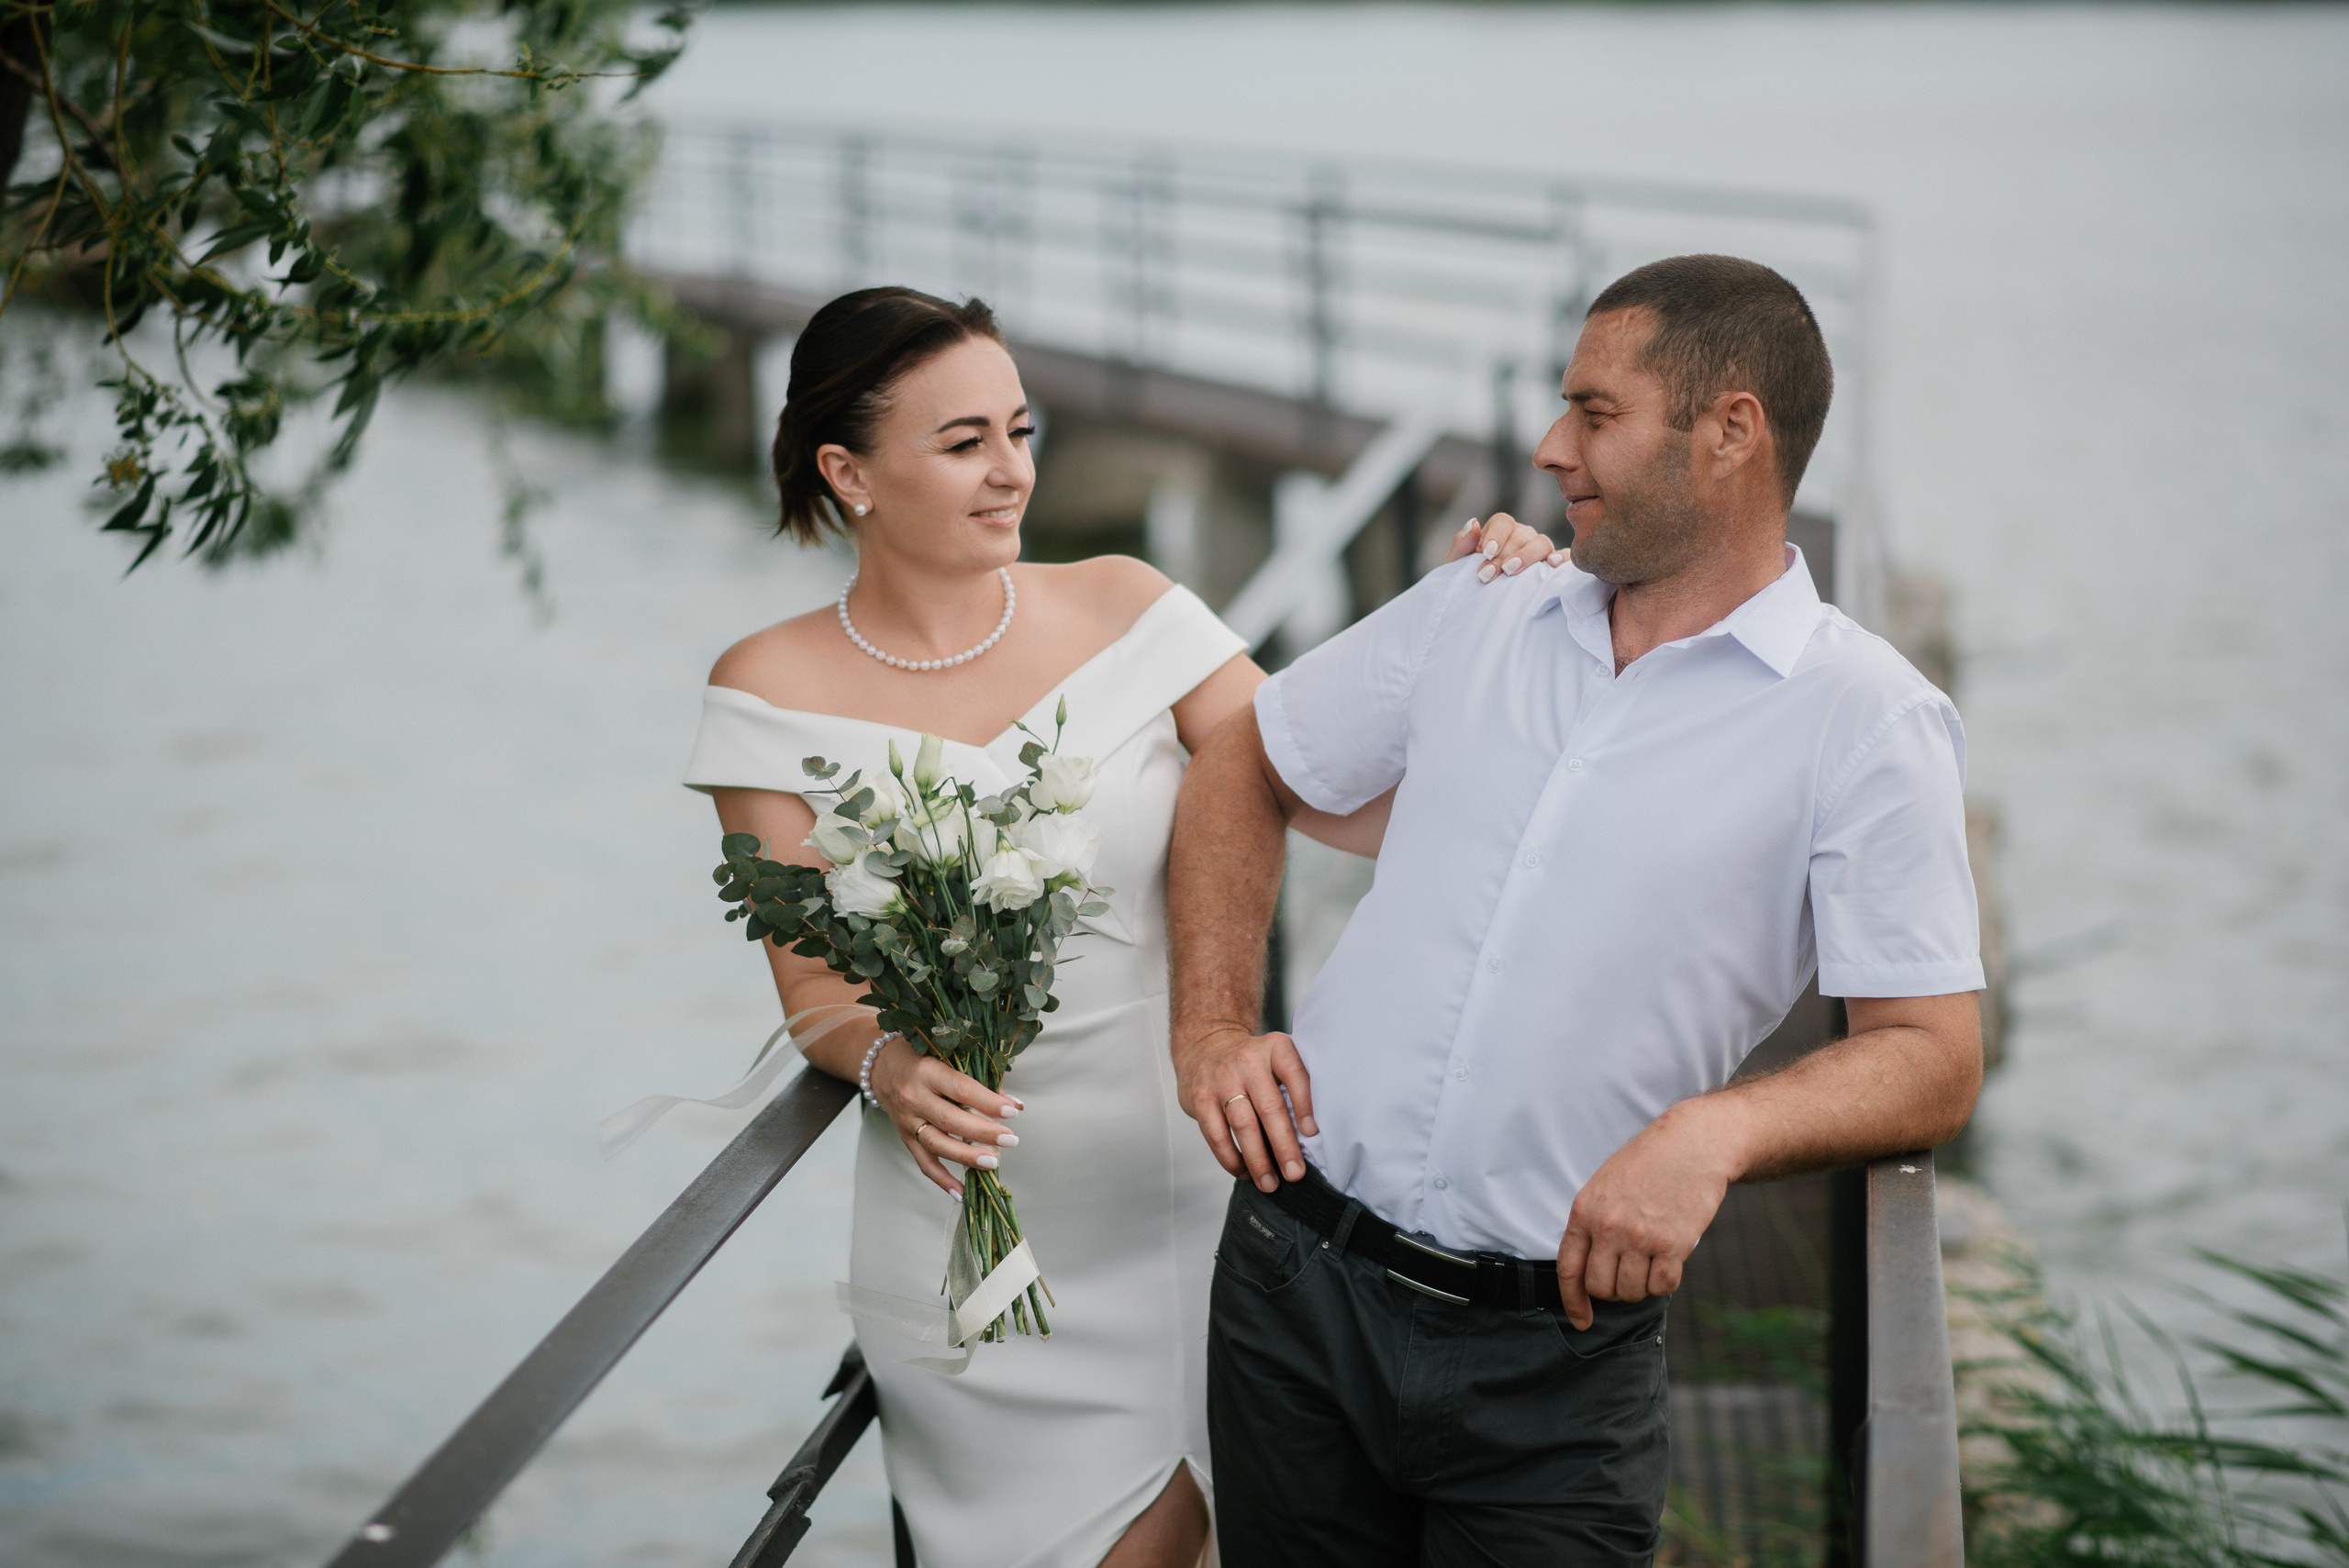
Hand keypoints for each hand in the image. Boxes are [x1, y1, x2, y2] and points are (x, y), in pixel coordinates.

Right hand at [867, 1035, 1023, 1197]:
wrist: (883, 1067)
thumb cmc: (922, 1057)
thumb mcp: (947, 1057)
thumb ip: (976, 1078)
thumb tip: (1010, 1104)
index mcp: (927, 1072)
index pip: (961, 1089)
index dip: (988, 1102)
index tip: (1013, 1111)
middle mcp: (914, 1098)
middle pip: (950, 1120)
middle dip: (983, 1133)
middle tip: (1011, 1140)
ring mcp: (908, 1121)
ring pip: (937, 1144)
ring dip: (967, 1157)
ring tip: (993, 1163)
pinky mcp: (906, 1138)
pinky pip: (924, 1163)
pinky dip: (943, 1180)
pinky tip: (962, 1192)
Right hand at [1174, 1024, 1317, 1192]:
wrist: (1206, 1045)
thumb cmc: (1251, 1062)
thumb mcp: (1276, 1058)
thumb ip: (1294, 1085)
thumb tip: (1310, 1137)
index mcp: (1275, 1048)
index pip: (1295, 1075)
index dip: (1305, 1106)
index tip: (1312, 1134)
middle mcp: (1248, 1060)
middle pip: (1269, 1107)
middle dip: (1284, 1146)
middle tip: (1295, 1174)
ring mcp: (1221, 1079)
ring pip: (1242, 1125)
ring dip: (1257, 1160)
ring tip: (1269, 1183)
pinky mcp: (1200, 1097)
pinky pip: (1217, 1134)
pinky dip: (1231, 1158)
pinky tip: (1243, 1172)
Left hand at [1444, 512, 1566, 582]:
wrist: (1480, 602)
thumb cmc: (1470, 579)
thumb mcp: (1459, 564)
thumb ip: (1462, 544)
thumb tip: (1473, 523)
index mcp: (1500, 531)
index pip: (1503, 521)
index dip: (1495, 534)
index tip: (1486, 553)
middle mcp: (1522, 536)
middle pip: (1521, 535)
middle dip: (1504, 554)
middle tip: (1489, 574)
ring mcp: (1539, 550)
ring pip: (1542, 543)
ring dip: (1527, 556)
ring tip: (1512, 571)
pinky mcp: (1553, 567)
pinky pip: (1564, 557)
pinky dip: (1562, 558)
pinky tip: (1552, 564)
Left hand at [1554, 1099, 1740, 1329]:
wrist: (1692, 1143)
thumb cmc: (1648, 1164)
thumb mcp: (1605, 1185)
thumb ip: (1592, 1224)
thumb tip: (1588, 1270)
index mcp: (1584, 1211)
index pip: (1569, 1270)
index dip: (1573, 1302)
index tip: (1582, 1321)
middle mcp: (1608, 1226)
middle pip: (1601, 1288)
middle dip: (1614, 1290)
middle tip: (1629, 1273)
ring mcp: (1640, 1236)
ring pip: (1631, 1291)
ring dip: (1641, 1286)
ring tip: (1651, 1261)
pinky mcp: (1673, 1244)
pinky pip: (1662, 1286)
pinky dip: (1665, 1282)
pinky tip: (1669, 1262)